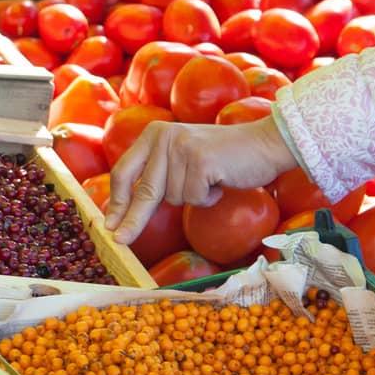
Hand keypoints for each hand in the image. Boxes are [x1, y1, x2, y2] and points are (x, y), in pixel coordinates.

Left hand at [105, 115, 297, 243]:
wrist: (265, 144)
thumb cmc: (222, 157)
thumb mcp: (181, 156)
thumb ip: (157, 173)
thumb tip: (127, 210)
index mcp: (154, 134)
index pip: (124, 171)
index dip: (117, 201)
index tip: (110, 224)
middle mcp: (164, 136)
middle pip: (143, 190)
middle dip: (133, 220)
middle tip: (120, 241)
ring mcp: (182, 147)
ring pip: (173, 197)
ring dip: (192, 197)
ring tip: (208, 180)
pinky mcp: (201, 161)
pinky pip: (193, 198)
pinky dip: (207, 197)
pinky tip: (219, 181)